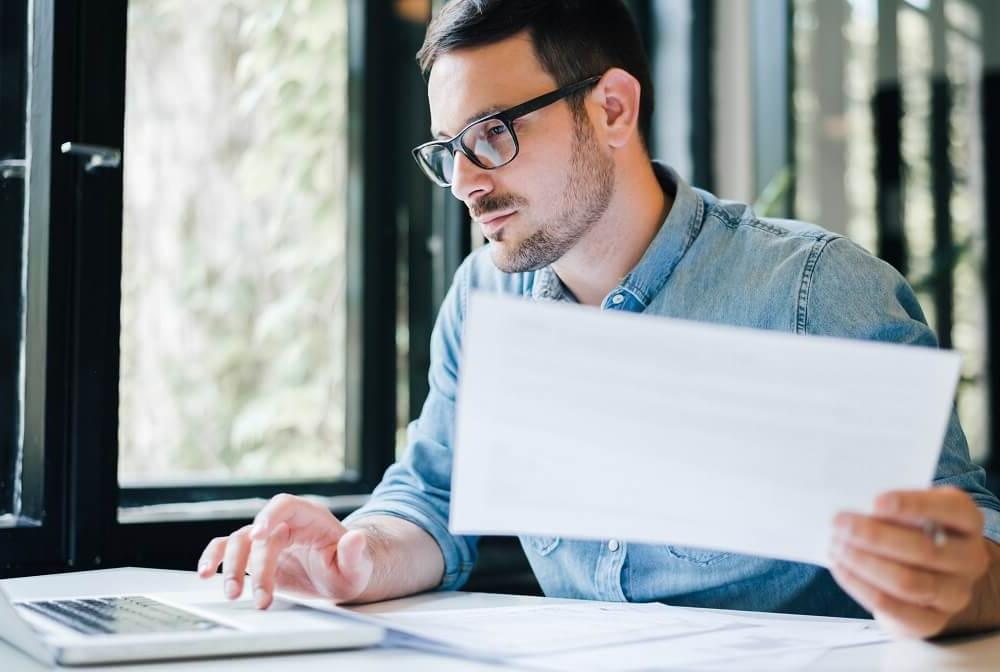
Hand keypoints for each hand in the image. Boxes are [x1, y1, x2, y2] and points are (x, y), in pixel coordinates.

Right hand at [196, 494, 372, 608]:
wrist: (339, 578)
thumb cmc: (349, 568)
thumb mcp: (358, 566)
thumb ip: (355, 554)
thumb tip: (355, 538)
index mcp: (310, 517)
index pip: (285, 505)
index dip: (269, 516)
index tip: (258, 535)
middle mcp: (285, 523)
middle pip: (259, 533)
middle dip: (256, 567)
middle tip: (260, 597)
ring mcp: (267, 538)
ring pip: (239, 541)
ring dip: (232, 567)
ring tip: (233, 594)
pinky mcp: (255, 555)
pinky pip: (227, 549)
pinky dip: (214, 558)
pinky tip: (206, 573)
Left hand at [829, 486, 989, 637]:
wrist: (920, 576)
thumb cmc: (909, 531)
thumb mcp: (908, 511)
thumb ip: (891, 506)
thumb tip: (852, 503)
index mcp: (967, 522)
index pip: (952, 509)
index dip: (915, 505)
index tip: (876, 502)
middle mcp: (969, 558)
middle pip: (924, 550)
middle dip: (875, 536)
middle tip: (840, 524)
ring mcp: (954, 593)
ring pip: (908, 582)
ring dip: (864, 563)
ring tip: (836, 546)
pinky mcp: (932, 621)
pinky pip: (894, 608)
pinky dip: (861, 586)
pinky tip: (841, 568)